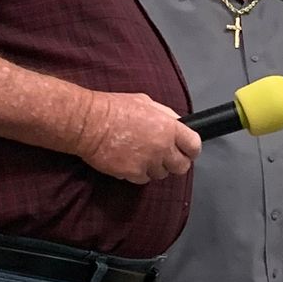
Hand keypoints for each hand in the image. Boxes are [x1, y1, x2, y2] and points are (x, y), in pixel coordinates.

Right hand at [79, 92, 200, 184]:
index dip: (192, 149)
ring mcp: (147, 162)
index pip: (194, 145)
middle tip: (166, 156)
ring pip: (162, 174)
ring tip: (141, 154)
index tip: (188, 150)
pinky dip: (139, 173)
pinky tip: (129, 160)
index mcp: (168, 127)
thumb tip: (177, 124)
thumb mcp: (145, 102)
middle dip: (176, 162)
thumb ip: (165, 115)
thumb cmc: (113, 108)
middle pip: (182, 166)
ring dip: (155, 167)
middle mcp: (162, 147)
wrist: (88, 123)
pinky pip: (144, 179)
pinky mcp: (133, 173)